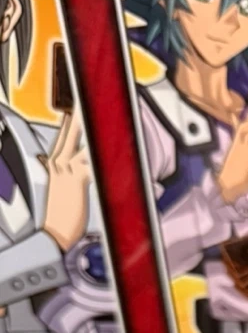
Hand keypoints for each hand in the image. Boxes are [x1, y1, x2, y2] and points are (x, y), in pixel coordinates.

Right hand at [41, 109, 90, 251]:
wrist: (53, 236)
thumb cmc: (59, 218)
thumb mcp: (59, 190)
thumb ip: (63, 174)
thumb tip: (61, 165)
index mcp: (54, 164)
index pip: (64, 135)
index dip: (73, 120)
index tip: (81, 107)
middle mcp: (59, 163)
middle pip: (70, 130)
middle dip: (80, 113)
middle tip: (89, 96)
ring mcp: (67, 170)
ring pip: (81, 141)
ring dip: (92, 127)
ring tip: (101, 110)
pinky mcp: (78, 180)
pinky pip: (92, 161)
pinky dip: (102, 155)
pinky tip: (110, 143)